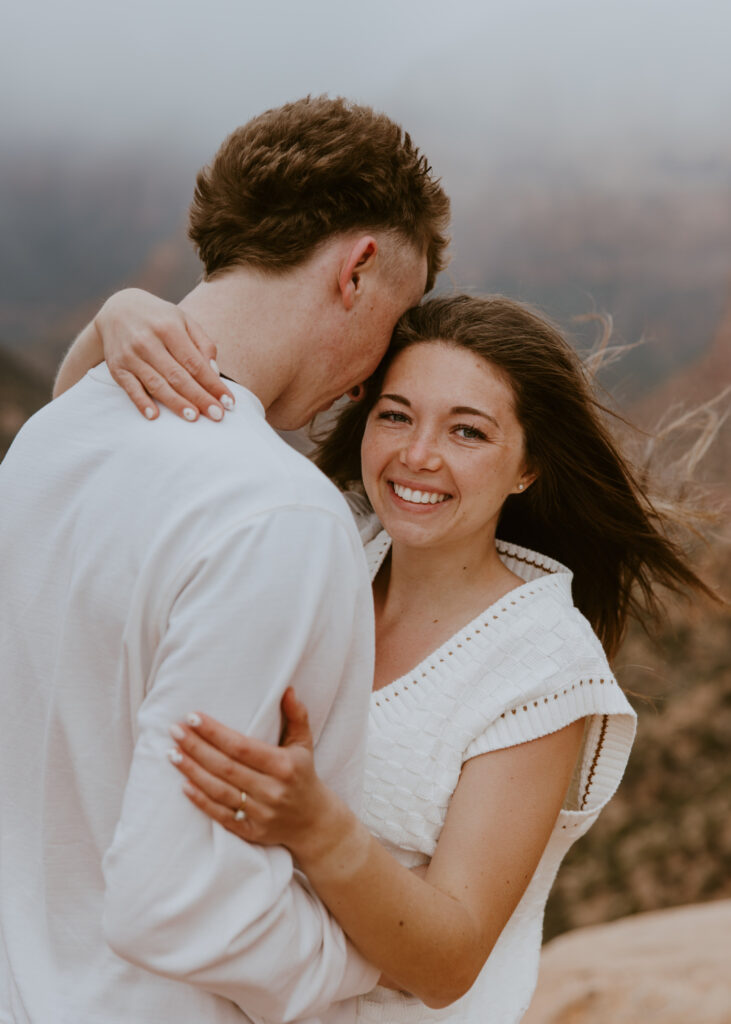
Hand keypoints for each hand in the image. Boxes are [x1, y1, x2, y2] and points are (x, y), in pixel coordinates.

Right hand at [96, 288, 234, 420]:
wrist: (118, 309)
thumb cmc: (160, 319)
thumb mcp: (184, 321)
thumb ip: (203, 344)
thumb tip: (215, 372)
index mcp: (169, 328)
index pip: (195, 363)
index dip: (213, 384)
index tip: (228, 402)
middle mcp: (148, 341)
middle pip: (178, 376)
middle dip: (199, 398)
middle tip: (217, 415)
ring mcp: (130, 355)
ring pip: (156, 384)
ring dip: (176, 403)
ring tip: (194, 418)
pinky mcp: (117, 367)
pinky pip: (130, 388)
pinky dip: (141, 402)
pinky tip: (154, 415)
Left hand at [167, 688, 329, 850]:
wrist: (313, 822)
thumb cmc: (303, 774)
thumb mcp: (304, 744)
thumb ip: (297, 715)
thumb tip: (287, 689)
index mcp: (283, 766)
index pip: (242, 746)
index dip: (215, 732)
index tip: (193, 717)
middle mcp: (272, 790)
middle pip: (225, 767)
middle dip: (196, 748)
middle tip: (175, 731)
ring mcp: (261, 813)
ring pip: (219, 791)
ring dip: (192, 772)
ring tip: (172, 754)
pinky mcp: (252, 832)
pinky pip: (221, 816)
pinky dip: (201, 801)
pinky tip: (184, 785)